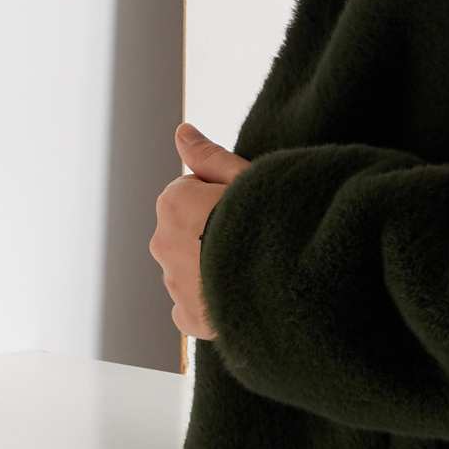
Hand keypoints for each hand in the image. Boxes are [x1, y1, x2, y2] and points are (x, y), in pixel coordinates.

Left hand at [150, 121, 249, 340]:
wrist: (287, 280)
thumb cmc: (269, 218)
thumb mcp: (244, 176)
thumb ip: (208, 155)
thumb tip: (181, 131)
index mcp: (172, 203)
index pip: (191, 191)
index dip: (222, 195)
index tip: (247, 205)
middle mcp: (161, 243)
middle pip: (188, 230)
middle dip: (211, 231)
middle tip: (252, 235)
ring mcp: (173, 284)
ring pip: (189, 268)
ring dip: (210, 266)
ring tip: (250, 266)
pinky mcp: (188, 317)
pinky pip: (192, 306)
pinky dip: (210, 302)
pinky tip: (239, 294)